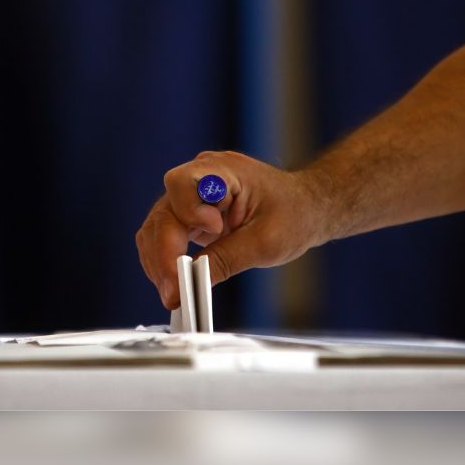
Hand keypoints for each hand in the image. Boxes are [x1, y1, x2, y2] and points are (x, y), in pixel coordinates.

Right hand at [135, 150, 330, 309]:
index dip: (188, 212)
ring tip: (174, 294)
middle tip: (174, 293)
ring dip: (159, 262)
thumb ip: (226, 259)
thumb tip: (192, 283)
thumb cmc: (294, 214)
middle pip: (163, 212)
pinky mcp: (190, 213)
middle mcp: (200, 178)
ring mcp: (193, 195)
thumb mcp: (266, 242)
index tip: (213, 233)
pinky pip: (166, 235)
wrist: (307, 207)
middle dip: (164, 255)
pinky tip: (175, 283)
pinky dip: (166, 260)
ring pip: (157, 227)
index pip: (181, 184)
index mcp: (222, 171)